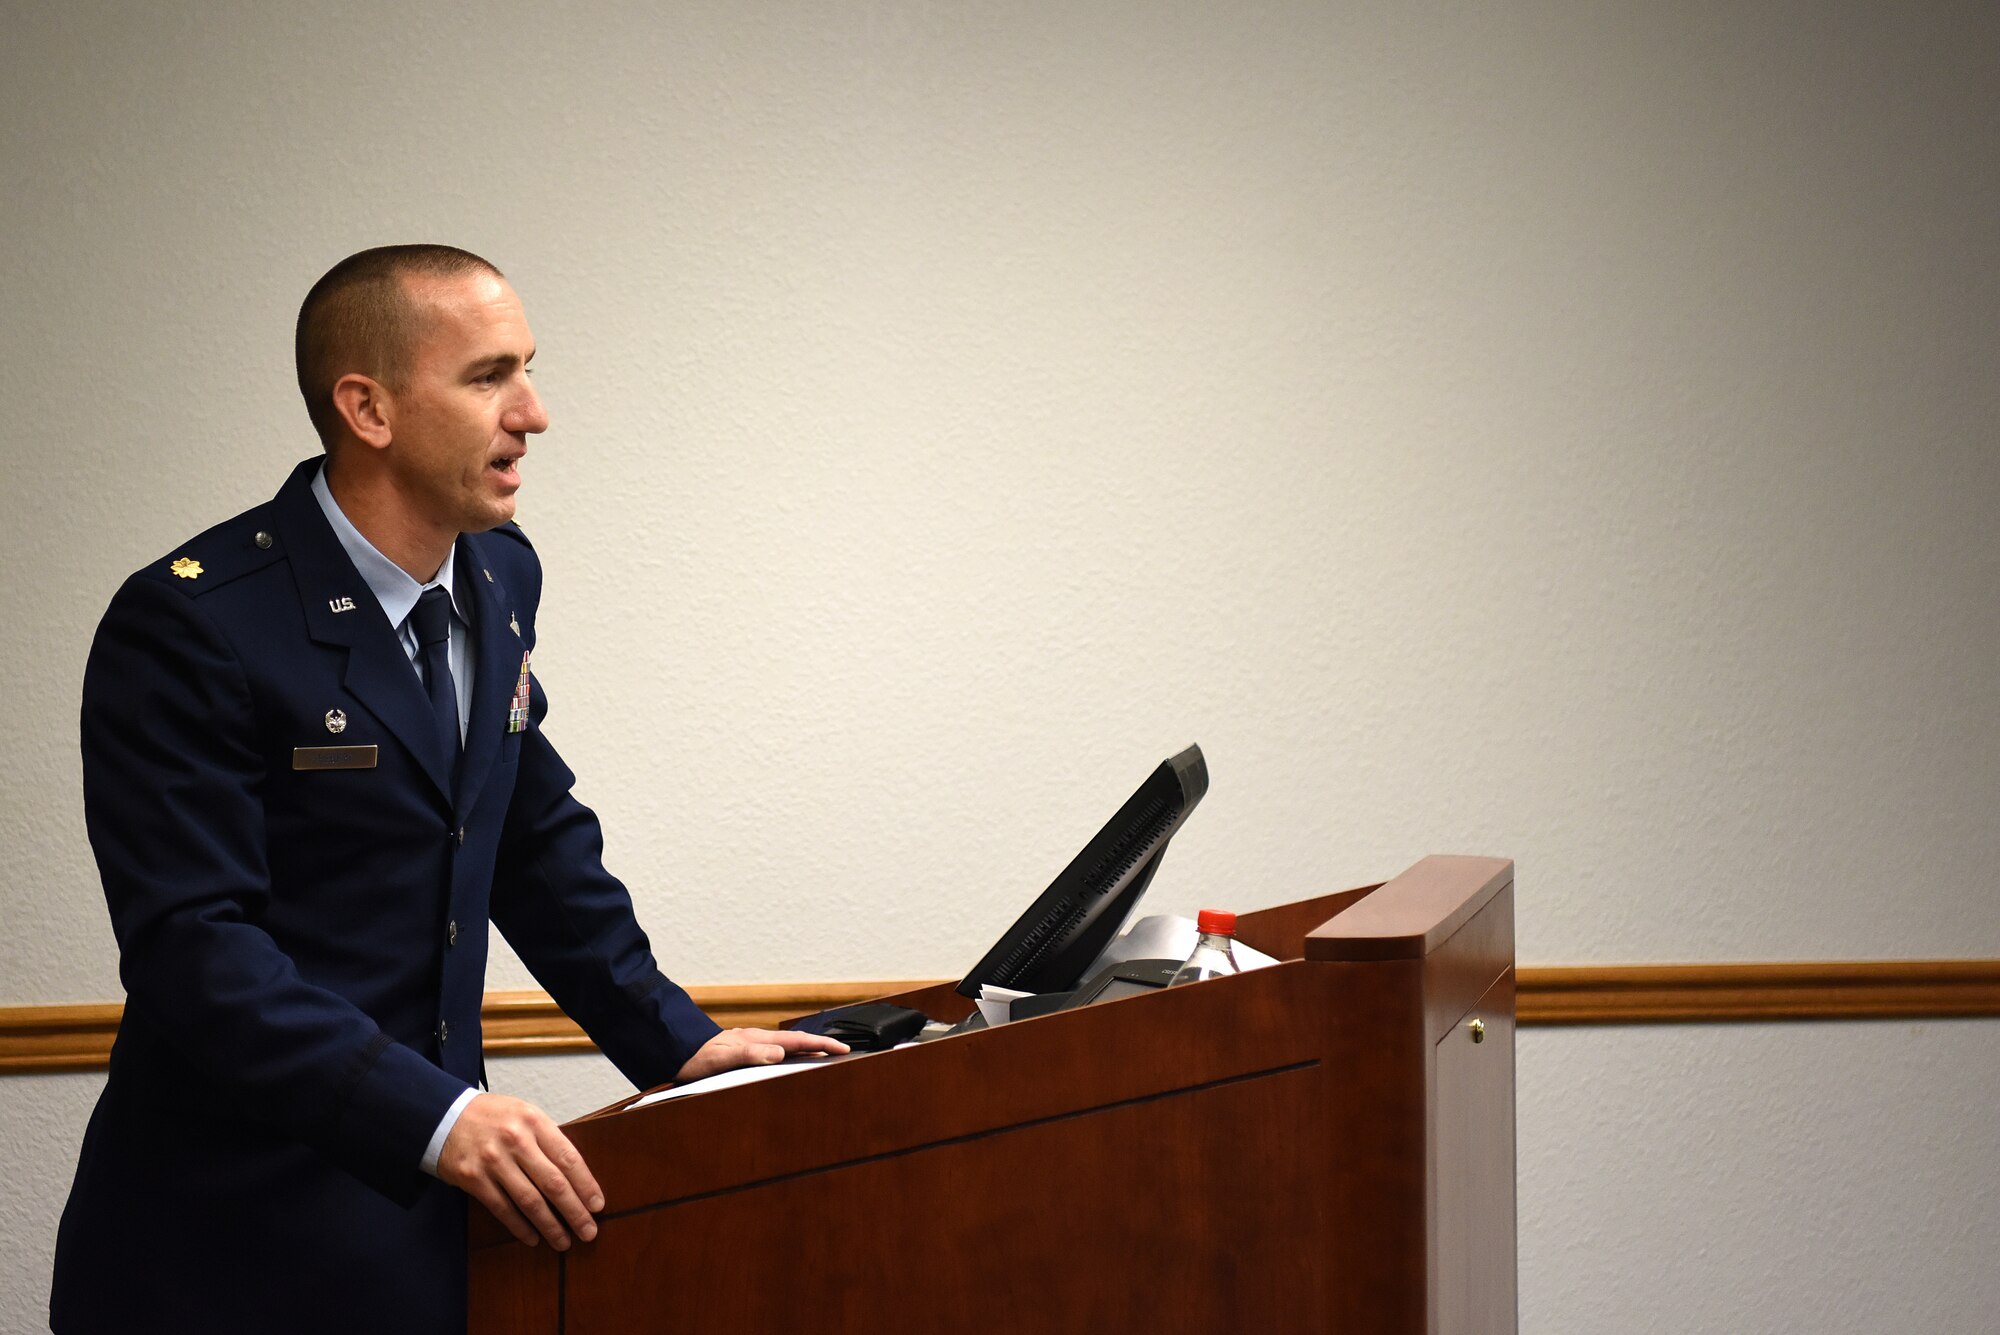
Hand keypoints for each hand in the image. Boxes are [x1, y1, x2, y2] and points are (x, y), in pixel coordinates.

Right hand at [437, 1093, 602, 1250]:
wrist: (444, 1116)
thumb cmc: (491, 1117)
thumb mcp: (524, 1114)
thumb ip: (547, 1140)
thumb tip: (576, 1176)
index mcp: (534, 1121)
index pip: (568, 1158)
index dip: (586, 1185)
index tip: (597, 1205)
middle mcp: (515, 1140)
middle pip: (553, 1183)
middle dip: (575, 1211)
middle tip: (588, 1231)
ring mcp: (493, 1161)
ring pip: (530, 1201)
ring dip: (550, 1226)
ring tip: (563, 1241)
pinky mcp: (473, 1179)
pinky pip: (503, 1209)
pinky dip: (520, 1227)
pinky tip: (533, 1238)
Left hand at [674, 1027, 848, 1082]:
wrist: (673, 1050)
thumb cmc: (694, 1058)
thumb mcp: (720, 1059)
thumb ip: (749, 1055)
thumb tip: (779, 1053)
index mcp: (756, 1039)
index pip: (796, 1041)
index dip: (821, 1045)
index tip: (844, 1050)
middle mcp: (756, 1039)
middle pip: (796, 1041)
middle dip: (821, 1046)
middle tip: (843, 1052)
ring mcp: (750, 1043)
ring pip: (786, 1045)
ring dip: (807, 1050)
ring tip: (824, 1057)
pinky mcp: (743, 1050)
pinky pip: (774, 1051)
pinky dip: (790, 1055)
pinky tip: (789, 1062)